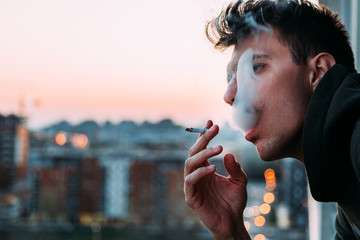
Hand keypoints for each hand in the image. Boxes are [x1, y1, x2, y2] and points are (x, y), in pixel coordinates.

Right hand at [184, 120, 250, 239]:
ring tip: (218, 148)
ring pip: (190, 164)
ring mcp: (192, 185)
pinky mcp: (191, 197)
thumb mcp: (240, 181)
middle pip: (194, 152)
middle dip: (203, 139)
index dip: (204, 135)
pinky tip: (212, 168)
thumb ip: (235, 168)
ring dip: (202, 154)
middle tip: (215, 129)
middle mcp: (197, 174)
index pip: (201, 149)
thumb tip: (228, 153)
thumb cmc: (234, 202)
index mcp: (205, 169)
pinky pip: (191, 181)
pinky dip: (200, 173)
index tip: (212, 122)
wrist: (233, 223)